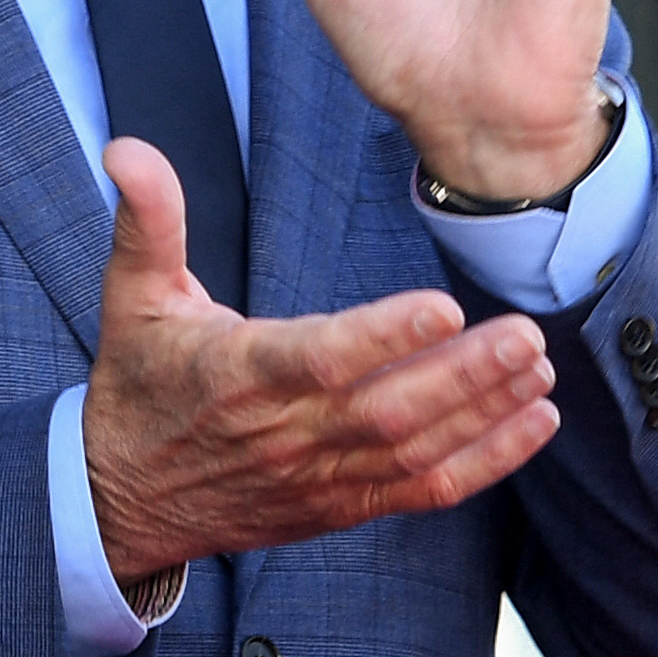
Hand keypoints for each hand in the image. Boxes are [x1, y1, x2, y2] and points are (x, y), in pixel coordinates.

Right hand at [81, 139, 561, 578]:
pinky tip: (534, 422)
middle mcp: (284, 432)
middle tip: (526, 334)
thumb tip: (128, 150)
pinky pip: (422, 491)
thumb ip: (148, 220)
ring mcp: (318, 475)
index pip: (318, 358)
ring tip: (538, 369)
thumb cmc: (141, 386)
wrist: (119, 500)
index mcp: (238, 373)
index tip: (441, 308)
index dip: (382, 338)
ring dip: (485, 413)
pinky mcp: (342, 506)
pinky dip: (486, 463)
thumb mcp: (132, 298)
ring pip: (414, 452)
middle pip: (386, 410)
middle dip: (464, 375)